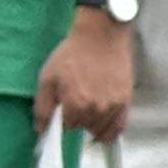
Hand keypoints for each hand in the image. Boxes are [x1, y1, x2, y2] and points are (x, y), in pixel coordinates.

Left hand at [37, 12, 133, 139]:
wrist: (101, 37)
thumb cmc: (71, 55)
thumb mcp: (47, 78)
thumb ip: (42, 107)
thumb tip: (42, 131)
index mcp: (75, 105)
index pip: (66, 127)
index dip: (63, 117)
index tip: (63, 106)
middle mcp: (95, 110)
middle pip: (84, 128)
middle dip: (78, 119)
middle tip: (77, 100)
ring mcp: (113, 107)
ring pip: (100, 130)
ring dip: (93, 122)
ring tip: (91, 105)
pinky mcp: (125, 101)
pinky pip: (119, 127)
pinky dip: (110, 130)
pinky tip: (104, 122)